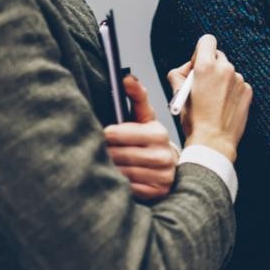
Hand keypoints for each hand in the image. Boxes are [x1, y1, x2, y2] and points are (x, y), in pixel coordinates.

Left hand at [104, 75, 178, 199]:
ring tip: (109, 165)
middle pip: (117, 155)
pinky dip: (120, 185)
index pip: (117, 134)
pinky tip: (119, 179)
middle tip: (101, 152)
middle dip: (106, 153)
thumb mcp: (144, 117)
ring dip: (111, 169)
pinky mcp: (158, 191)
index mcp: (158, 133)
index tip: (103, 136)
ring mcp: (162, 175)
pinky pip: (129, 189)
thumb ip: (136, 96)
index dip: (106, 135)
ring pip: (121, 173)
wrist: (168, 166)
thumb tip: (126, 78)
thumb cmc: (150, 140)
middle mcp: (163, 155)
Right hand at [168, 34, 252, 164]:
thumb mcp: (177, 93)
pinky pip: (238, 84)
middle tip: (202, 84)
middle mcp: (225, 68)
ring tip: (213, 101)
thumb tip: (187, 67)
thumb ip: (179, 73)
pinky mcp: (247, 90)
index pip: (207, 40)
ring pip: (228, 71)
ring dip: (221, 80)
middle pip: (218, 56)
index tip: (197, 64)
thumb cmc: (194, 119)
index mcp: (206, 66)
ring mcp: (239, 79)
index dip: (200, 51)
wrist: (213, 141)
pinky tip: (223, 106)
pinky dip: (231, 91)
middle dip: (210, 66)